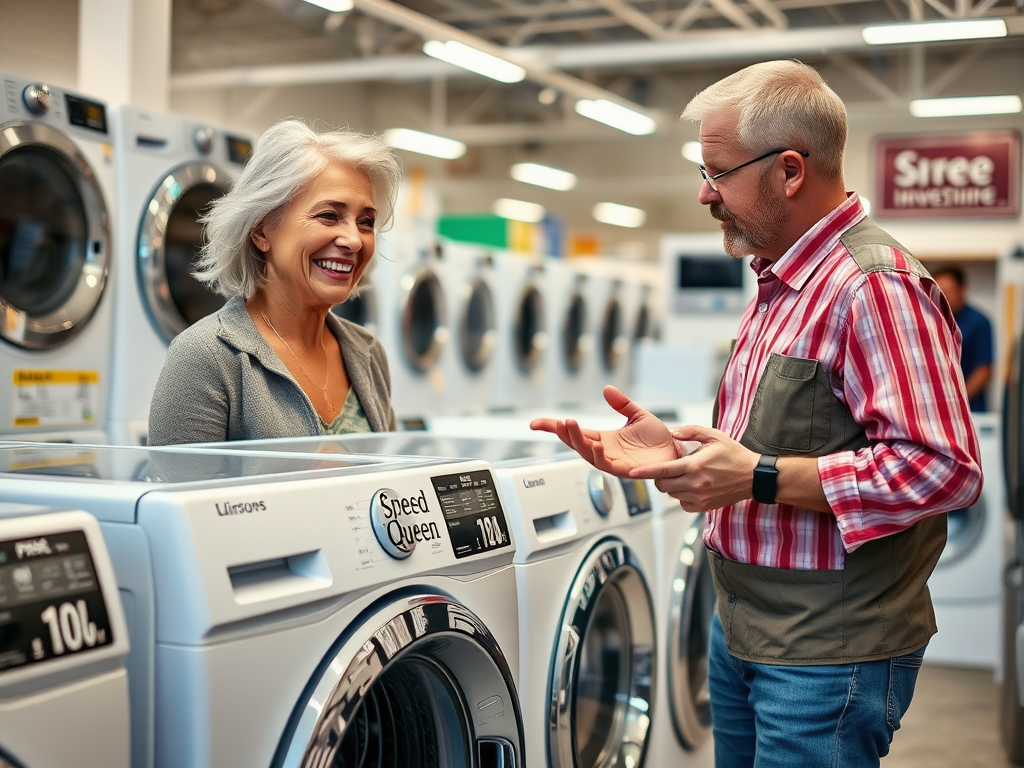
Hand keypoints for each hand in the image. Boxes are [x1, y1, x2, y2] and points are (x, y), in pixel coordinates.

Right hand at [530, 386, 682, 475]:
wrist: (677, 452)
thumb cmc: (658, 440)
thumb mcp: (638, 416)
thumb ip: (622, 404)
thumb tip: (606, 389)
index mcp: (604, 438)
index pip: (575, 432)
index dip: (554, 428)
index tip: (534, 424)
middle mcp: (604, 451)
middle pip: (576, 444)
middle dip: (564, 434)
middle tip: (558, 422)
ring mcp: (613, 461)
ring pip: (587, 454)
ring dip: (577, 442)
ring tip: (570, 426)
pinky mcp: (625, 470)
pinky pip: (607, 465)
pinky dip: (599, 455)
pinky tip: (596, 444)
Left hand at [627, 424, 758, 511]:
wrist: (753, 477)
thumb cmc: (734, 455)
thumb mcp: (713, 436)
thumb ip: (689, 432)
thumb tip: (670, 432)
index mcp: (694, 466)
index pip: (663, 471)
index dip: (645, 472)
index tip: (632, 473)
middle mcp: (695, 485)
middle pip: (663, 486)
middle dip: (660, 477)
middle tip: (670, 468)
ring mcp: (699, 498)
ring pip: (671, 495)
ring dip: (672, 486)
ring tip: (686, 475)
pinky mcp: (703, 507)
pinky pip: (682, 503)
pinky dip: (682, 496)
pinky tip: (693, 486)